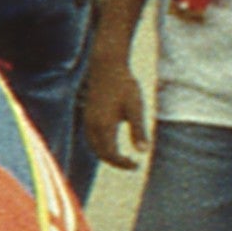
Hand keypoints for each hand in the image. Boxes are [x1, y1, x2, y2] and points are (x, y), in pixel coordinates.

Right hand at [81, 55, 149, 169]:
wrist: (107, 66)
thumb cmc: (124, 85)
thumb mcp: (136, 108)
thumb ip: (138, 130)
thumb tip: (143, 152)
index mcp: (104, 126)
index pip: (111, 155)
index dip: (124, 164)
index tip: (138, 164)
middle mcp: (93, 125)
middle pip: (100, 153)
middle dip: (115, 162)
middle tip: (132, 164)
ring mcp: (88, 119)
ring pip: (93, 146)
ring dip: (106, 155)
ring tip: (122, 157)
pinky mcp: (88, 114)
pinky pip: (91, 137)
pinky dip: (100, 146)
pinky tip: (112, 142)